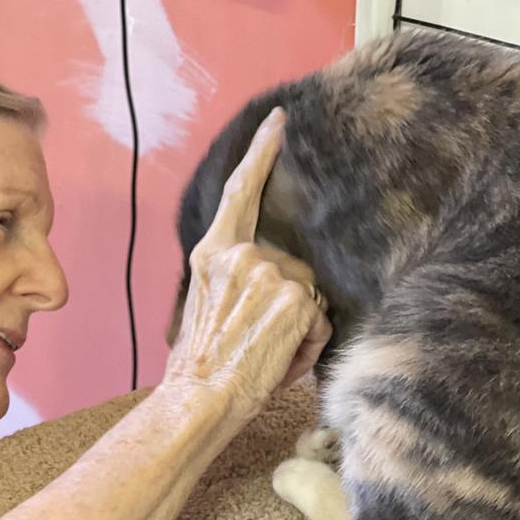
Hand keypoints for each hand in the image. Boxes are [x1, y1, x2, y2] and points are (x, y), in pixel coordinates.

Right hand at [163, 107, 331, 420]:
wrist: (198, 398)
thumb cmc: (200, 365)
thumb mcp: (204, 307)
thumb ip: (233, 280)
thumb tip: (269, 283)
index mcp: (211, 254)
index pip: (239, 194)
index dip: (261, 154)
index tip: (279, 121)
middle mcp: (238, 256)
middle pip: (291, 266)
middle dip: (290, 304)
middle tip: (257, 342)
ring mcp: (266, 274)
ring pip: (309, 296)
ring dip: (299, 329)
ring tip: (266, 356)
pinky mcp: (293, 298)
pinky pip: (320, 321)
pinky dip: (309, 347)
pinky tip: (282, 362)